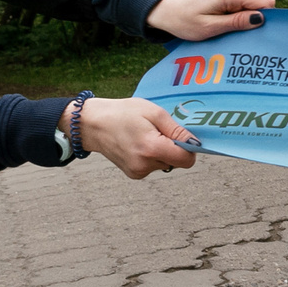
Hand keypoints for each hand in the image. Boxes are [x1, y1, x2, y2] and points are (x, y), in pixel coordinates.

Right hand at [79, 97, 199, 177]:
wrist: (91, 124)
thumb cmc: (122, 113)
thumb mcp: (154, 113)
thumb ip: (176, 131)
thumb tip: (195, 143)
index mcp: (151, 149)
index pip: (186, 160)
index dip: (190, 148)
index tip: (183, 135)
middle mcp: (144, 165)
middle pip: (176, 161)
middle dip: (174, 147)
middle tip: (158, 131)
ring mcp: (137, 172)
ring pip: (166, 163)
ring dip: (162, 151)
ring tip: (146, 135)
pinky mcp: (133, 174)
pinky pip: (153, 166)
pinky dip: (152, 156)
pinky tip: (139, 143)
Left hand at [145, 0, 271, 39]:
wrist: (168, 11)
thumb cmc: (184, 21)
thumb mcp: (209, 27)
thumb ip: (236, 22)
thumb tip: (261, 19)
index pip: (265, 2)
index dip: (263, 18)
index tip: (251, 32)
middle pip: (260, 4)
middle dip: (251, 20)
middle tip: (232, 33)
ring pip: (253, 5)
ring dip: (242, 18)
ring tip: (223, 26)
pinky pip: (245, 4)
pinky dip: (238, 14)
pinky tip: (222, 21)